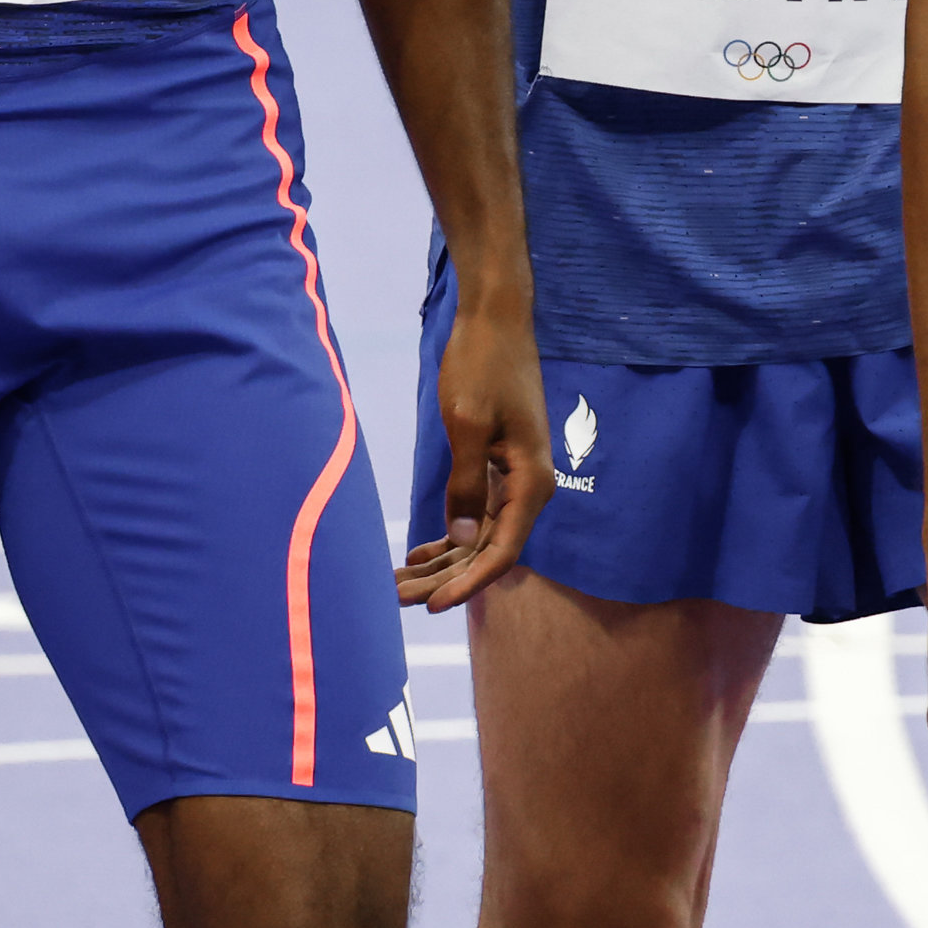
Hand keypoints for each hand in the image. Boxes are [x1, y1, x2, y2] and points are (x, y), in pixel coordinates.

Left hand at [397, 302, 551, 613]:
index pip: (502, 551)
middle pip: (487, 551)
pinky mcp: (498, 467)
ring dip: (442, 563)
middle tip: (396, 599)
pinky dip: (448, 537)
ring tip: (397, 584)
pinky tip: (418, 554)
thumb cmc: (482, 366)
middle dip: (444, 579)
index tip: (431, 606)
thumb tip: (461, 540)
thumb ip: (466, 485)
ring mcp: (514, 478)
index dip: (468, 583)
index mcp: (531, 481)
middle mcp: (529, 487)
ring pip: (478, 537)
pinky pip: (476, 514)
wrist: (494, 322)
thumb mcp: (469, 425)